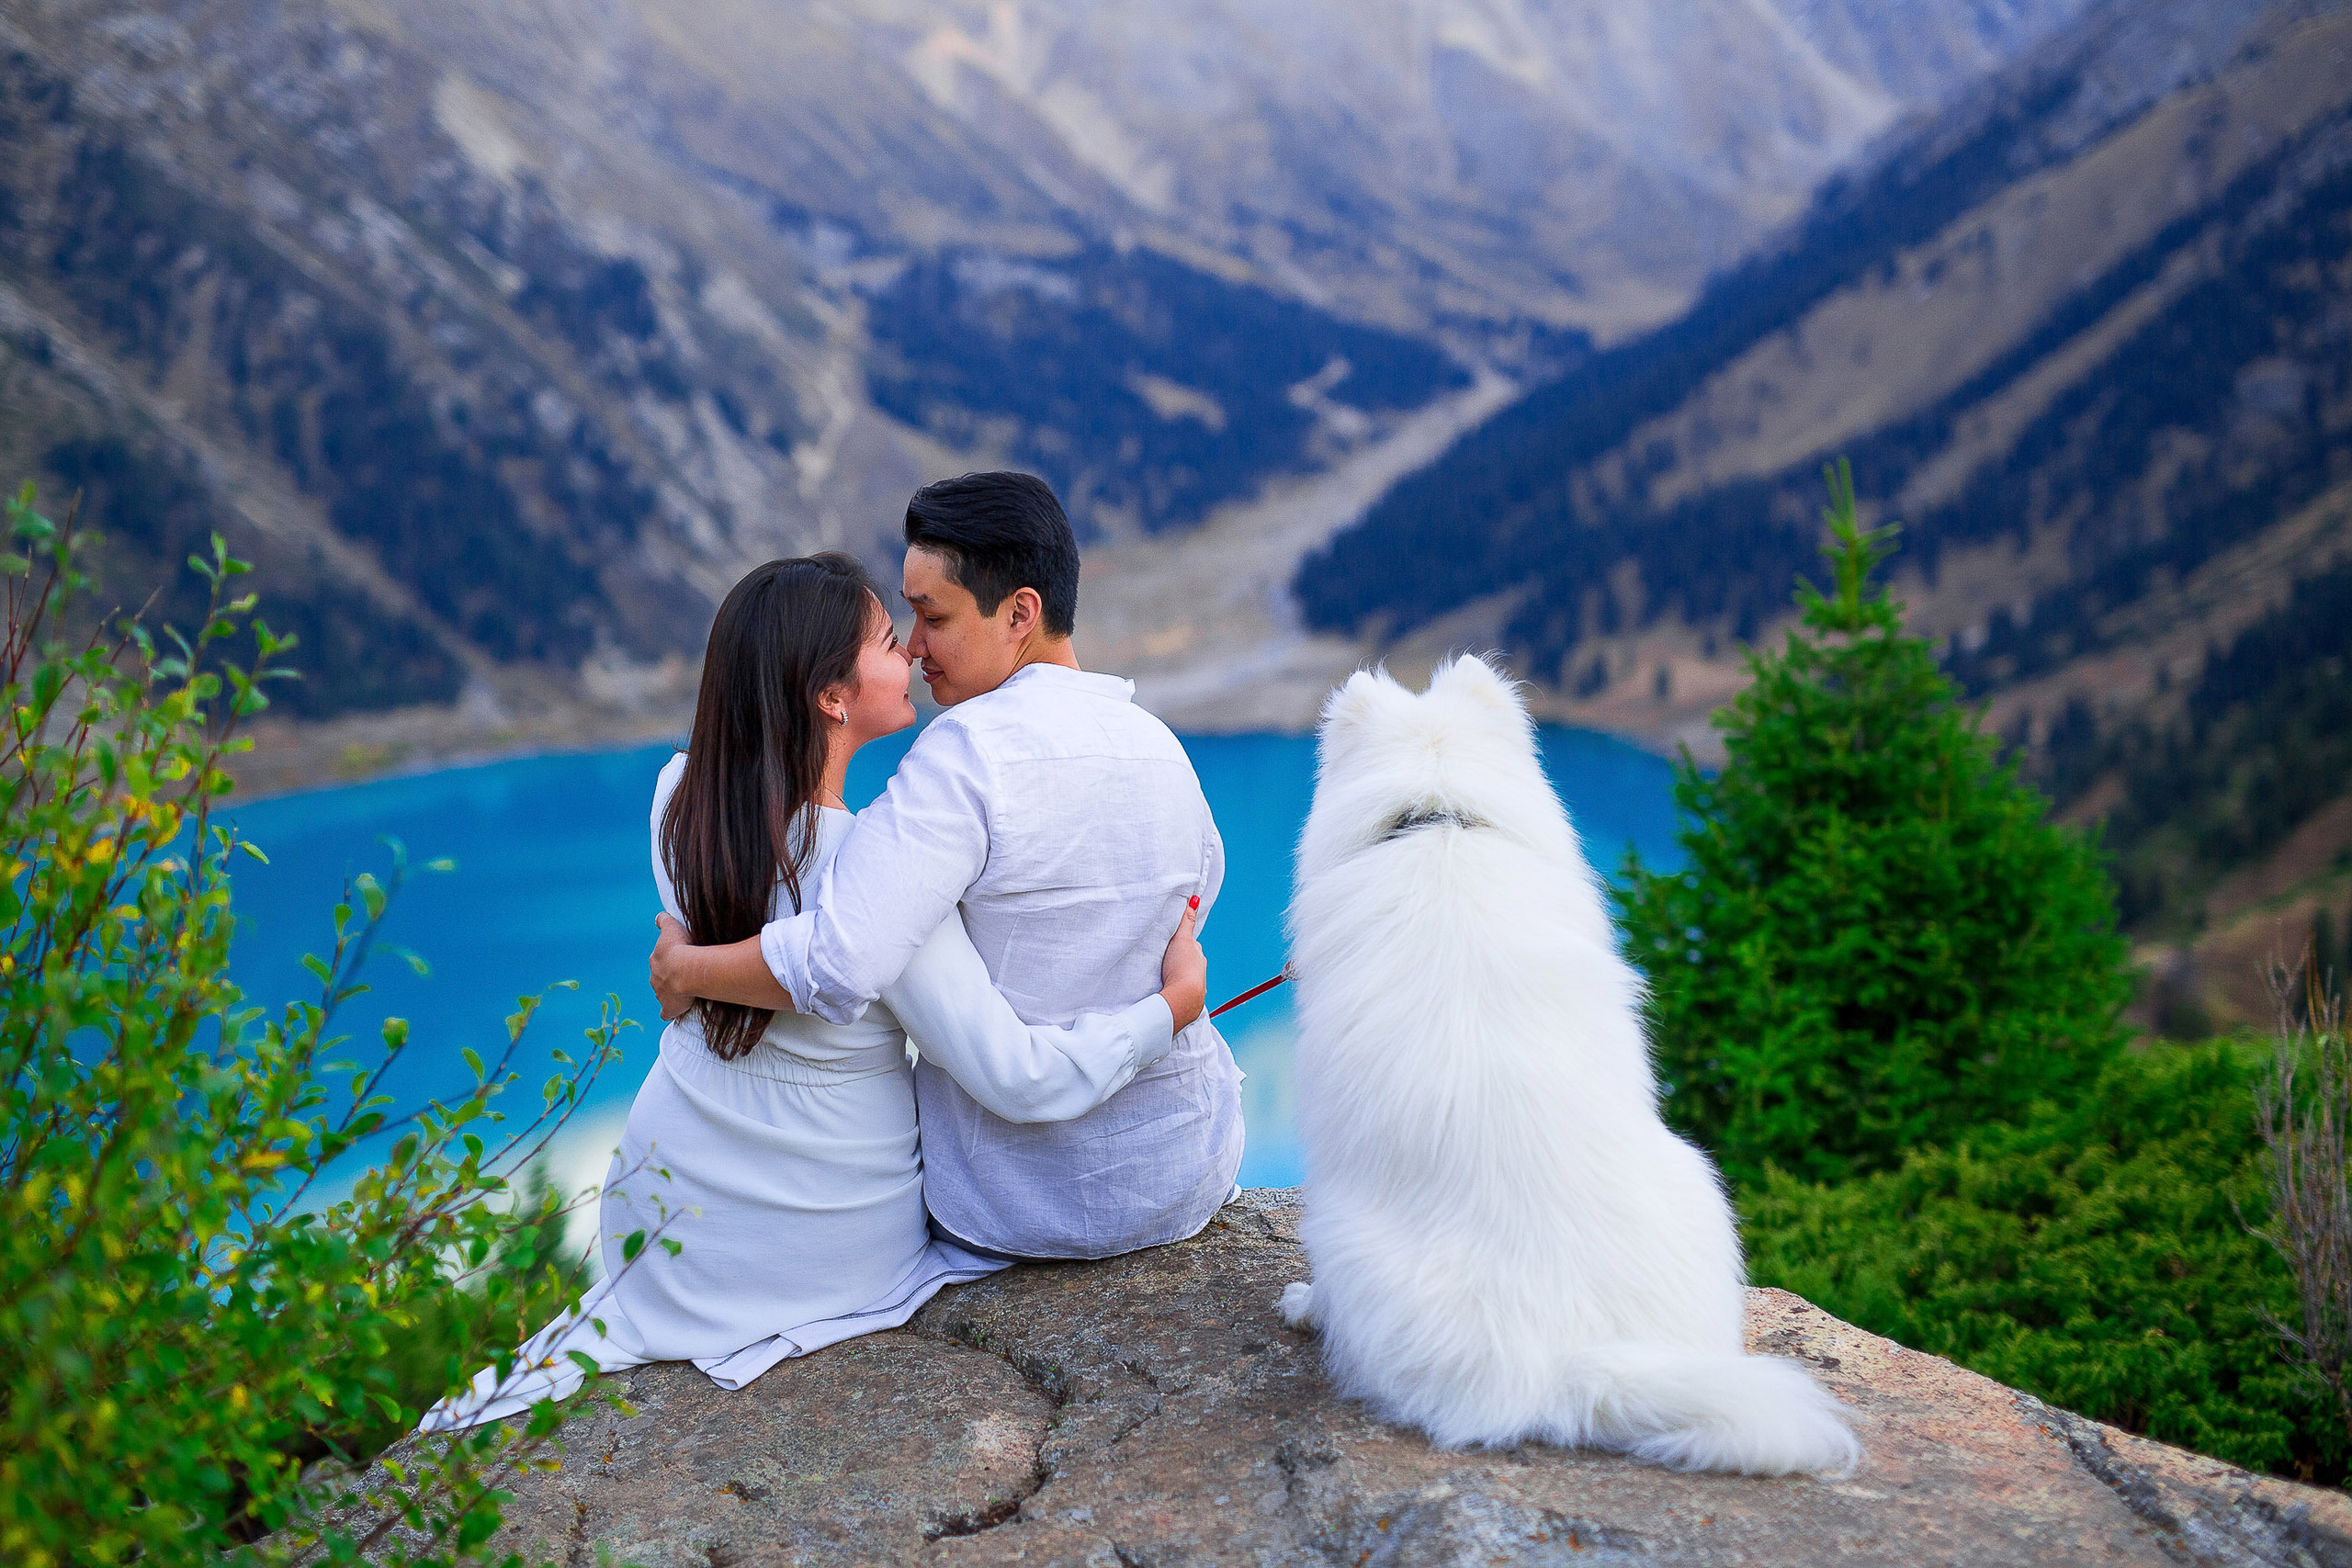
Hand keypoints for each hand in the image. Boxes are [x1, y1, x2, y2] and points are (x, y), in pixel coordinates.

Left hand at [650, 913, 696, 1022]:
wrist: (686, 971)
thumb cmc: (681, 947)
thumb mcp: (672, 927)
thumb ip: (664, 921)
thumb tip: (659, 916)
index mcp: (656, 960)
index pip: (660, 960)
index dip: (669, 960)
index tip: (679, 959)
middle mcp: (655, 978)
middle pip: (660, 977)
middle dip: (669, 977)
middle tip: (685, 975)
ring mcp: (661, 994)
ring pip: (663, 993)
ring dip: (672, 993)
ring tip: (686, 991)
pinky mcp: (669, 1007)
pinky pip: (667, 1012)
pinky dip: (670, 1011)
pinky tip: (675, 1011)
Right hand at [1159, 897, 1206, 1031]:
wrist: (1184, 998)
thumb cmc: (1181, 968)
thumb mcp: (1182, 939)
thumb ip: (1186, 921)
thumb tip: (1194, 900)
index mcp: (1198, 955)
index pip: (1190, 945)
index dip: (1180, 942)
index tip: (1171, 943)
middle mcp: (1200, 970)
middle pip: (1189, 960)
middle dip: (1179, 959)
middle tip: (1165, 958)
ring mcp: (1196, 985)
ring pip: (1186, 975)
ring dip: (1178, 974)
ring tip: (1165, 974)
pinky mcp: (1190, 1000)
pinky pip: (1183, 991)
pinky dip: (1177, 988)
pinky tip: (1170, 989)